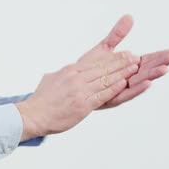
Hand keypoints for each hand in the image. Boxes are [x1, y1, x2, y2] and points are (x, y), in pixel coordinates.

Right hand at [15, 50, 140, 140]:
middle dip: (120, 62)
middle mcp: (75, 79)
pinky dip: (113, 88)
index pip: (95, 62)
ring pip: (105, 80)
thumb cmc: (41, 100)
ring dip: (121, 73)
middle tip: (134, 57)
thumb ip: (63, 74)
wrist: (33, 115)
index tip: (123, 53)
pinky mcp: (82, 105)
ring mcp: (79, 92)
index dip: (112, 58)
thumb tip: (67, 70)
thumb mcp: (51, 79)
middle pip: (102, 68)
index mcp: (69, 71)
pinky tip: (123, 83)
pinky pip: (101, 95)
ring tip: (134, 67)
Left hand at [77, 14, 168, 108]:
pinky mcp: (111, 99)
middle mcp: (127, 79)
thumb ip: (117, 35)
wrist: (70, 86)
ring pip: (139, 82)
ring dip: (152, 75)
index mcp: (128, 67)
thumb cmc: (88, 68)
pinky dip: (137, 88)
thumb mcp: (104, 49)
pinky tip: (147, 83)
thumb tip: (129, 16)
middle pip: (147, 70)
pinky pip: (126, 94)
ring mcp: (120, 90)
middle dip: (161, 64)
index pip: (148, 60)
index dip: (161, 56)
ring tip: (164, 69)